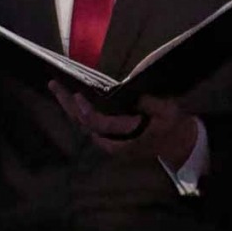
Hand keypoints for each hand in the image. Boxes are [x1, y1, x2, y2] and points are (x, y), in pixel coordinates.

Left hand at [50, 85, 199, 172]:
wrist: (176, 144)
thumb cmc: (173, 126)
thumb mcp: (170, 113)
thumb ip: (154, 105)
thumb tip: (138, 96)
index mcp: (128, 136)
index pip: (100, 124)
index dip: (87, 111)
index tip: (78, 95)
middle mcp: (113, 142)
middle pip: (84, 125)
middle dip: (68, 105)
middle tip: (55, 85)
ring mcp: (109, 143)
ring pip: (83, 126)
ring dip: (69, 109)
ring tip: (59, 90)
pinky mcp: (109, 140)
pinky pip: (88, 127)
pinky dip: (77, 114)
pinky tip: (71, 101)